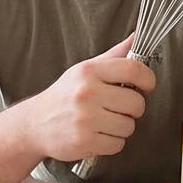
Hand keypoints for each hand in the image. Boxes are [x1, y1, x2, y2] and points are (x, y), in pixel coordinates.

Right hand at [19, 35, 155, 163]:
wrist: (35, 123)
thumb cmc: (64, 96)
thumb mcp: (85, 70)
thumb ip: (114, 55)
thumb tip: (136, 37)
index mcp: (89, 71)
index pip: (134, 69)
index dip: (148, 79)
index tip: (146, 86)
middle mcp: (87, 92)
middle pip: (136, 102)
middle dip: (133, 109)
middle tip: (119, 108)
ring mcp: (86, 118)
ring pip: (129, 126)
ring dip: (122, 128)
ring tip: (104, 122)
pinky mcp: (85, 140)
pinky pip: (117, 144)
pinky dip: (111, 143)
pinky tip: (97, 134)